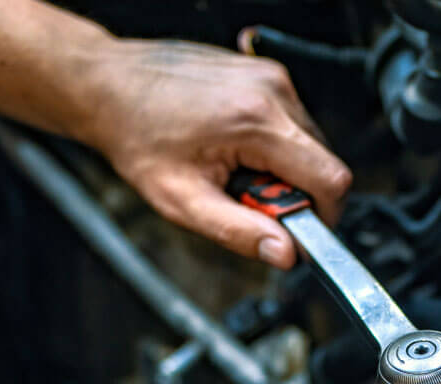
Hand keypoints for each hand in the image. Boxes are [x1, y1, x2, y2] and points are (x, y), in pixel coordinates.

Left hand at [77, 39, 350, 267]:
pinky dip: (271, 144)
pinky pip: (291, 122)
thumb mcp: (182, 200)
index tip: (295, 229)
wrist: (109, 87)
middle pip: (322, 162)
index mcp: (257, 122)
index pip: (331, 179)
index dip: (323, 216)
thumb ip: (239, 232)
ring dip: (282, 168)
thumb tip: (286, 254)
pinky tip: (233, 146)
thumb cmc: (137, 137)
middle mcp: (272, 90)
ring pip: (308, 143)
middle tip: (245, 196)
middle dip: (293, 192)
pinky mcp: (264, 73)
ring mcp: (270, 77)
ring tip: (234, 167)